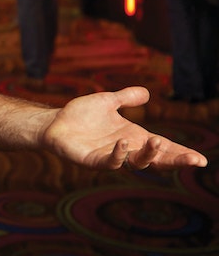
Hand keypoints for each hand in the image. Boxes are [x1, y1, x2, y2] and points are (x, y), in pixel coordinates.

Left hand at [41, 87, 207, 169]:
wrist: (55, 122)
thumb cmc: (81, 114)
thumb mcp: (107, 101)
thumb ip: (126, 98)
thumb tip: (147, 93)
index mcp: (134, 137)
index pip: (163, 147)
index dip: (181, 154)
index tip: (201, 160)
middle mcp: (127, 149)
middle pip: (157, 159)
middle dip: (175, 160)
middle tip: (195, 160)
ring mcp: (111, 156)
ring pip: (136, 162)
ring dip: (149, 154)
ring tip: (158, 141)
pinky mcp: (92, 160)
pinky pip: (109, 162)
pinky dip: (118, 155)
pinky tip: (123, 144)